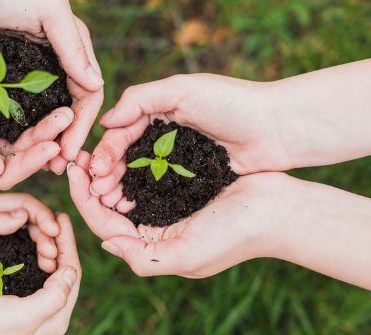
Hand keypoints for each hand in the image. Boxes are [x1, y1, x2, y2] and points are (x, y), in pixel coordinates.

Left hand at [0, 0, 104, 172]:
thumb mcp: (46, 10)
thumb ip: (72, 46)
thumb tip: (96, 86)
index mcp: (69, 50)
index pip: (87, 95)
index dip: (82, 126)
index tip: (72, 152)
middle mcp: (51, 65)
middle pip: (65, 112)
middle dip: (63, 141)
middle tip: (56, 168)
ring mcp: (22, 74)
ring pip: (38, 116)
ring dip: (38, 142)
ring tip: (33, 164)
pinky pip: (9, 110)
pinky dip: (12, 130)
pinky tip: (7, 148)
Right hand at [0, 1, 69, 187]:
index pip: (0, 174)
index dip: (28, 165)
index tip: (53, 147)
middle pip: (18, 155)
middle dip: (43, 144)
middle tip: (68, 124)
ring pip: (23, 133)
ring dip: (45, 127)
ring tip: (67, 112)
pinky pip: (21, 108)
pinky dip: (38, 108)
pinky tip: (56, 99)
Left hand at [0, 194, 63, 317]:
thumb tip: (24, 216)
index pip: (23, 202)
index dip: (42, 214)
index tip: (55, 232)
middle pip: (32, 218)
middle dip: (48, 232)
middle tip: (53, 253)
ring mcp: (0, 239)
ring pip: (34, 235)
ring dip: (47, 246)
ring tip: (51, 263)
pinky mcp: (5, 258)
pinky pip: (30, 251)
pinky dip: (41, 256)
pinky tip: (47, 267)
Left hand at [69, 152, 280, 277]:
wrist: (279, 210)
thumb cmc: (237, 235)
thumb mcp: (188, 254)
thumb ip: (145, 258)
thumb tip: (106, 245)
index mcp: (156, 251)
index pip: (108, 228)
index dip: (84, 201)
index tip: (71, 171)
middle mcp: (160, 232)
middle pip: (112, 209)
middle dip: (91, 185)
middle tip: (77, 155)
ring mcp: (172, 209)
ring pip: (127, 190)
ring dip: (109, 171)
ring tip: (95, 149)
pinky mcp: (185, 187)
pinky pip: (149, 175)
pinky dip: (132, 161)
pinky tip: (123, 143)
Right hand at [87, 74, 285, 199]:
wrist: (278, 128)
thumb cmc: (232, 103)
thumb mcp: (183, 89)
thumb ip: (142, 99)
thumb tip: (106, 120)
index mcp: (161, 111)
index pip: (123, 132)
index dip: (106, 151)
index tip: (92, 170)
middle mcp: (169, 136)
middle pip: (130, 158)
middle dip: (110, 174)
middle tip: (96, 193)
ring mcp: (183, 160)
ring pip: (146, 177)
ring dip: (125, 189)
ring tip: (111, 204)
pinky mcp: (199, 180)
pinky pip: (168, 191)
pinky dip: (150, 199)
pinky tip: (136, 210)